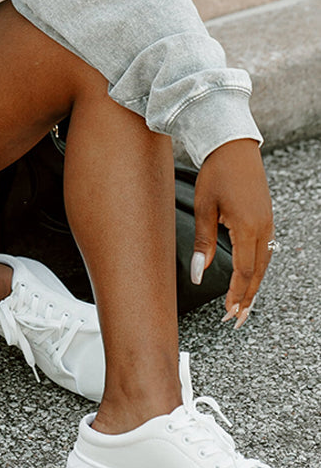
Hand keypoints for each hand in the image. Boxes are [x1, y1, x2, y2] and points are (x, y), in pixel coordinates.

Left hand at [192, 139, 273, 326]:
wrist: (233, 147)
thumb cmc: (216, 173)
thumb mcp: (204, 208)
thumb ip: (202, 243)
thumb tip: (198, 273)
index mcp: (247, 227)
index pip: (244, 272)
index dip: (237, 295)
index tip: (229, 313)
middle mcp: (263, 228)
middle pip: (257, 273)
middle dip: (248, 298)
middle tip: (237, 320)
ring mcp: (268, 223)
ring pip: (264, 263)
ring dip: (253, 285)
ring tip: (243, 306)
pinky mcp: (266, 218)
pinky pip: (265, 251)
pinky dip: (257, 269)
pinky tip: (249, 278)